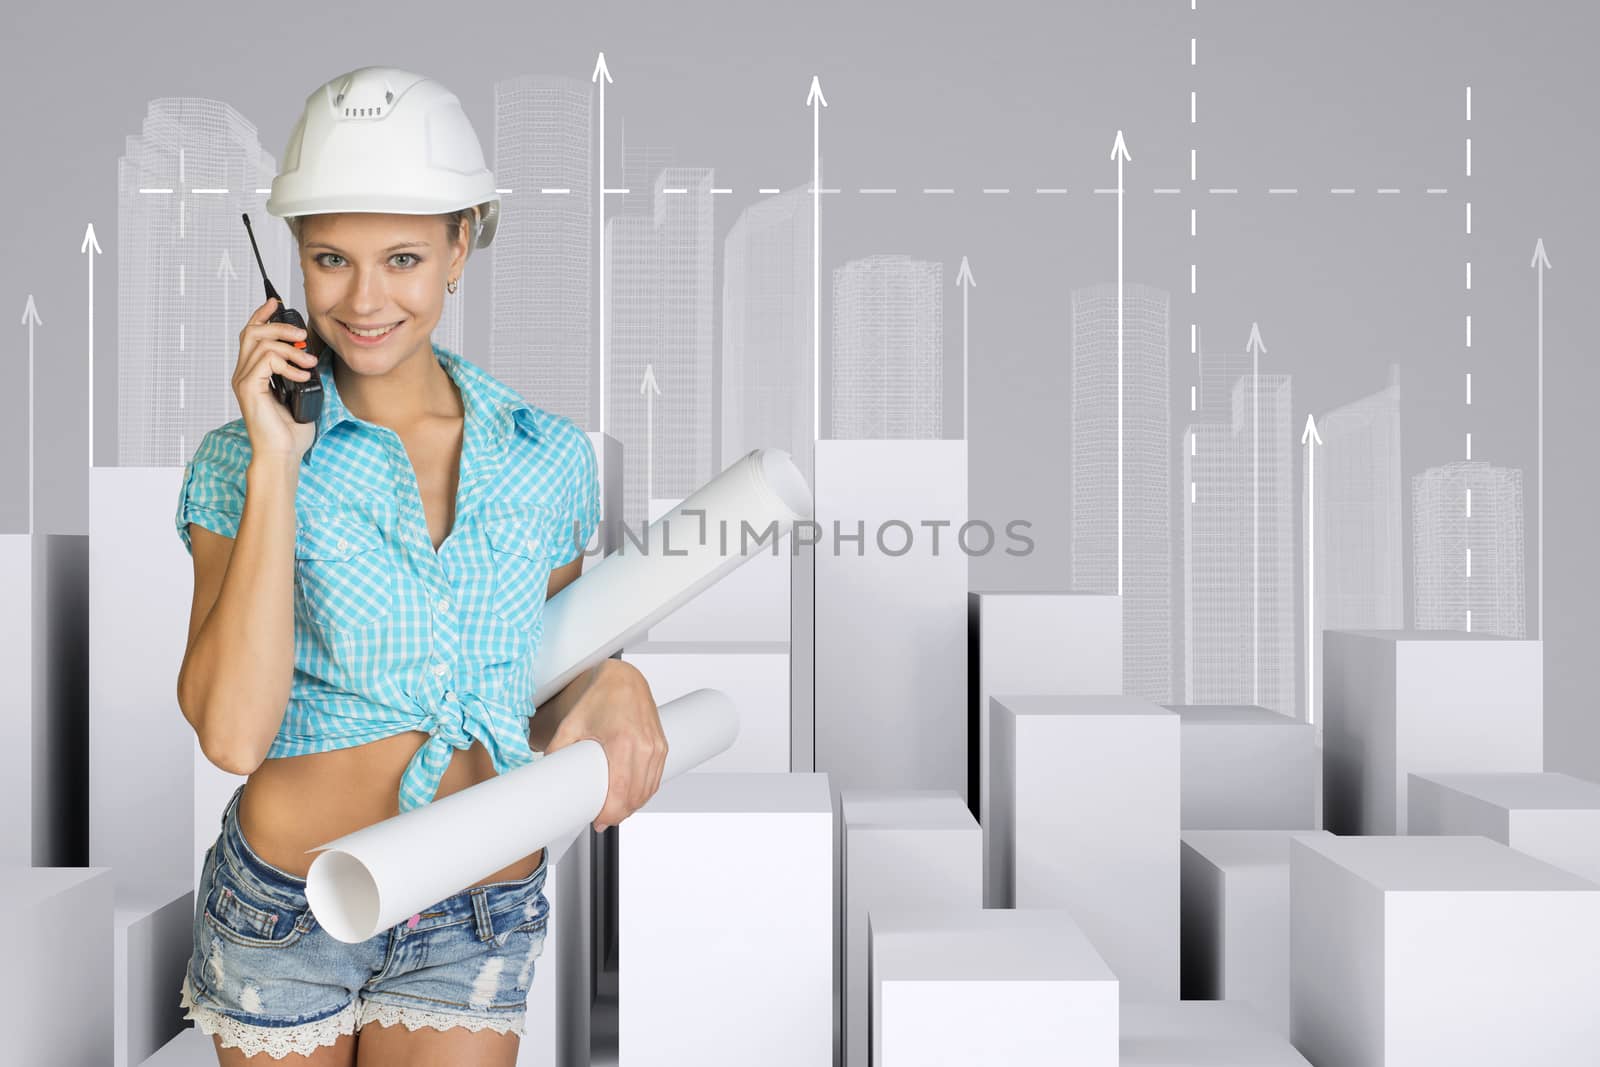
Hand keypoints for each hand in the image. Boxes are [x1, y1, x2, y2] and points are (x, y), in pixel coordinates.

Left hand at [542, 660, 667, 832]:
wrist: (623, 678)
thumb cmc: (599, 697)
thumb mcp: (571, 724)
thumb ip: (557, 751)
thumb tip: (548, 777)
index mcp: (623, 741)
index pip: (621, 792)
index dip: (610, 813)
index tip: (597, 821)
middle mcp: (645, 746)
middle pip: (636, 797)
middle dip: (619, 814)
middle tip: (601, 820)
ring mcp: (657, 747)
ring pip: (647, 792)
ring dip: (632, 806)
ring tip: (613, 811)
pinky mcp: (662, 747)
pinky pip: (655, 780)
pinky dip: (644, 793)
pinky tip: (631, 798)